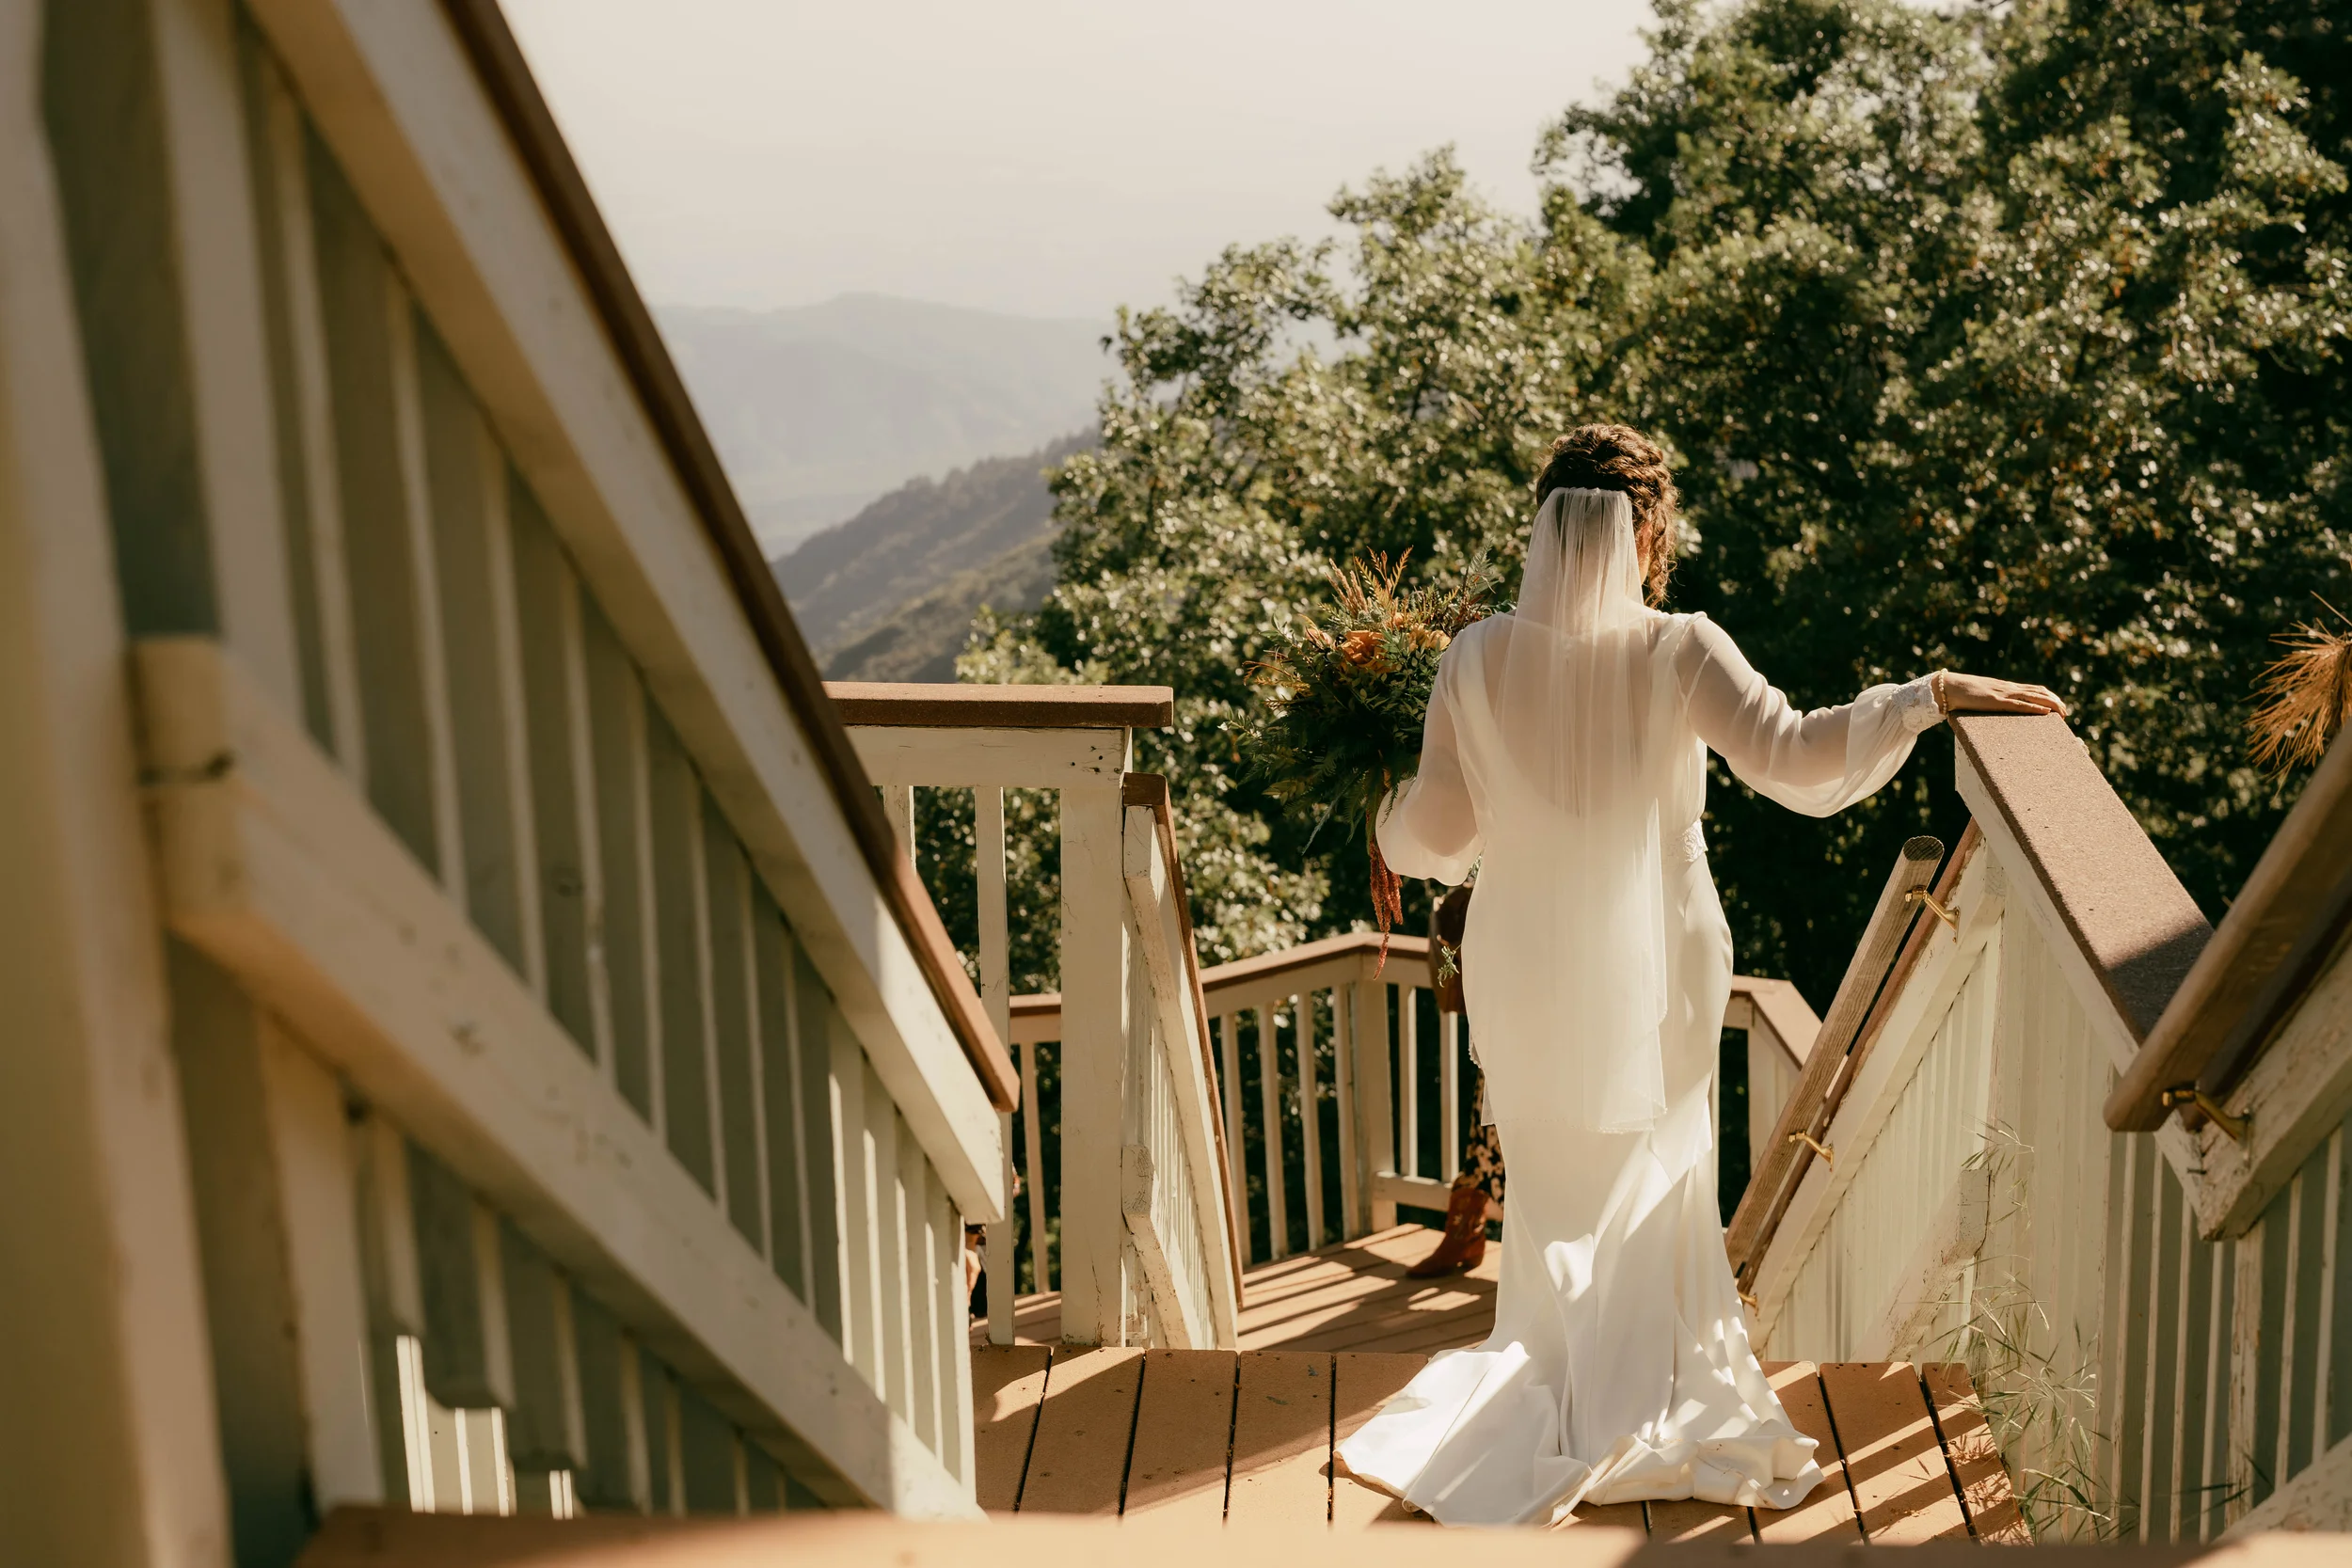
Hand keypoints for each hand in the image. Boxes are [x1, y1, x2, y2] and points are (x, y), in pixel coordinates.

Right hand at [1938, 671, 2067, 716]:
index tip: (2059, 704)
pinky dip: (2035, 708)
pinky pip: (2020, 705)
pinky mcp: (1996, 702)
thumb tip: (1994, 706)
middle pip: (2039, 692)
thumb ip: (1991, 699)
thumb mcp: (1981, 696)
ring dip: (2052, 705)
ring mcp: (2003, 694)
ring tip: (2063, 713)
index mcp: (2005, 687)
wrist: (1948, 687)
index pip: (2034, 688)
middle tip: (2066, 713)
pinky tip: (2046, 713)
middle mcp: (2008, 688)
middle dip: (2056, 701)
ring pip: (2034, 697)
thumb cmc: (1960, 692)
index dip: (2049, 696)